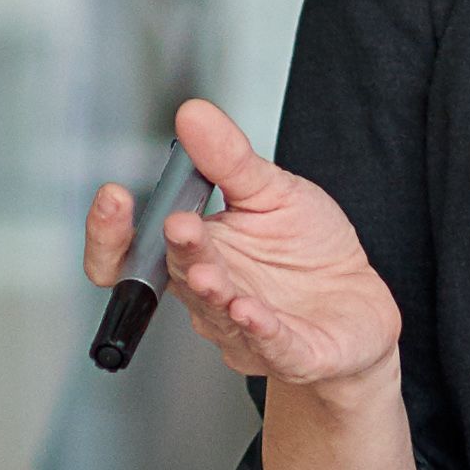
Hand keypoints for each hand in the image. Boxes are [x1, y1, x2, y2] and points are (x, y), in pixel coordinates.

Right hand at [94, 99, 405, 403]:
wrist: (357, 306)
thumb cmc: (307, 251)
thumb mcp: (272, 191)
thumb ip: (229, 159)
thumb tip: (193, 114)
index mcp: (197, 253)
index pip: (133, 254)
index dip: (111, 235)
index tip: (114, 196)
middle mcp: (211, 295)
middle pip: (180, 275)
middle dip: (180, 251)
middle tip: (179, 224)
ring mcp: (245, 330)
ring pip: (219, 311)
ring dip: (213, 292)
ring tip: (210, 274)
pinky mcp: (293, 354)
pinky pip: (271, 343)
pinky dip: (259, 329)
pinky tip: (251, 312)